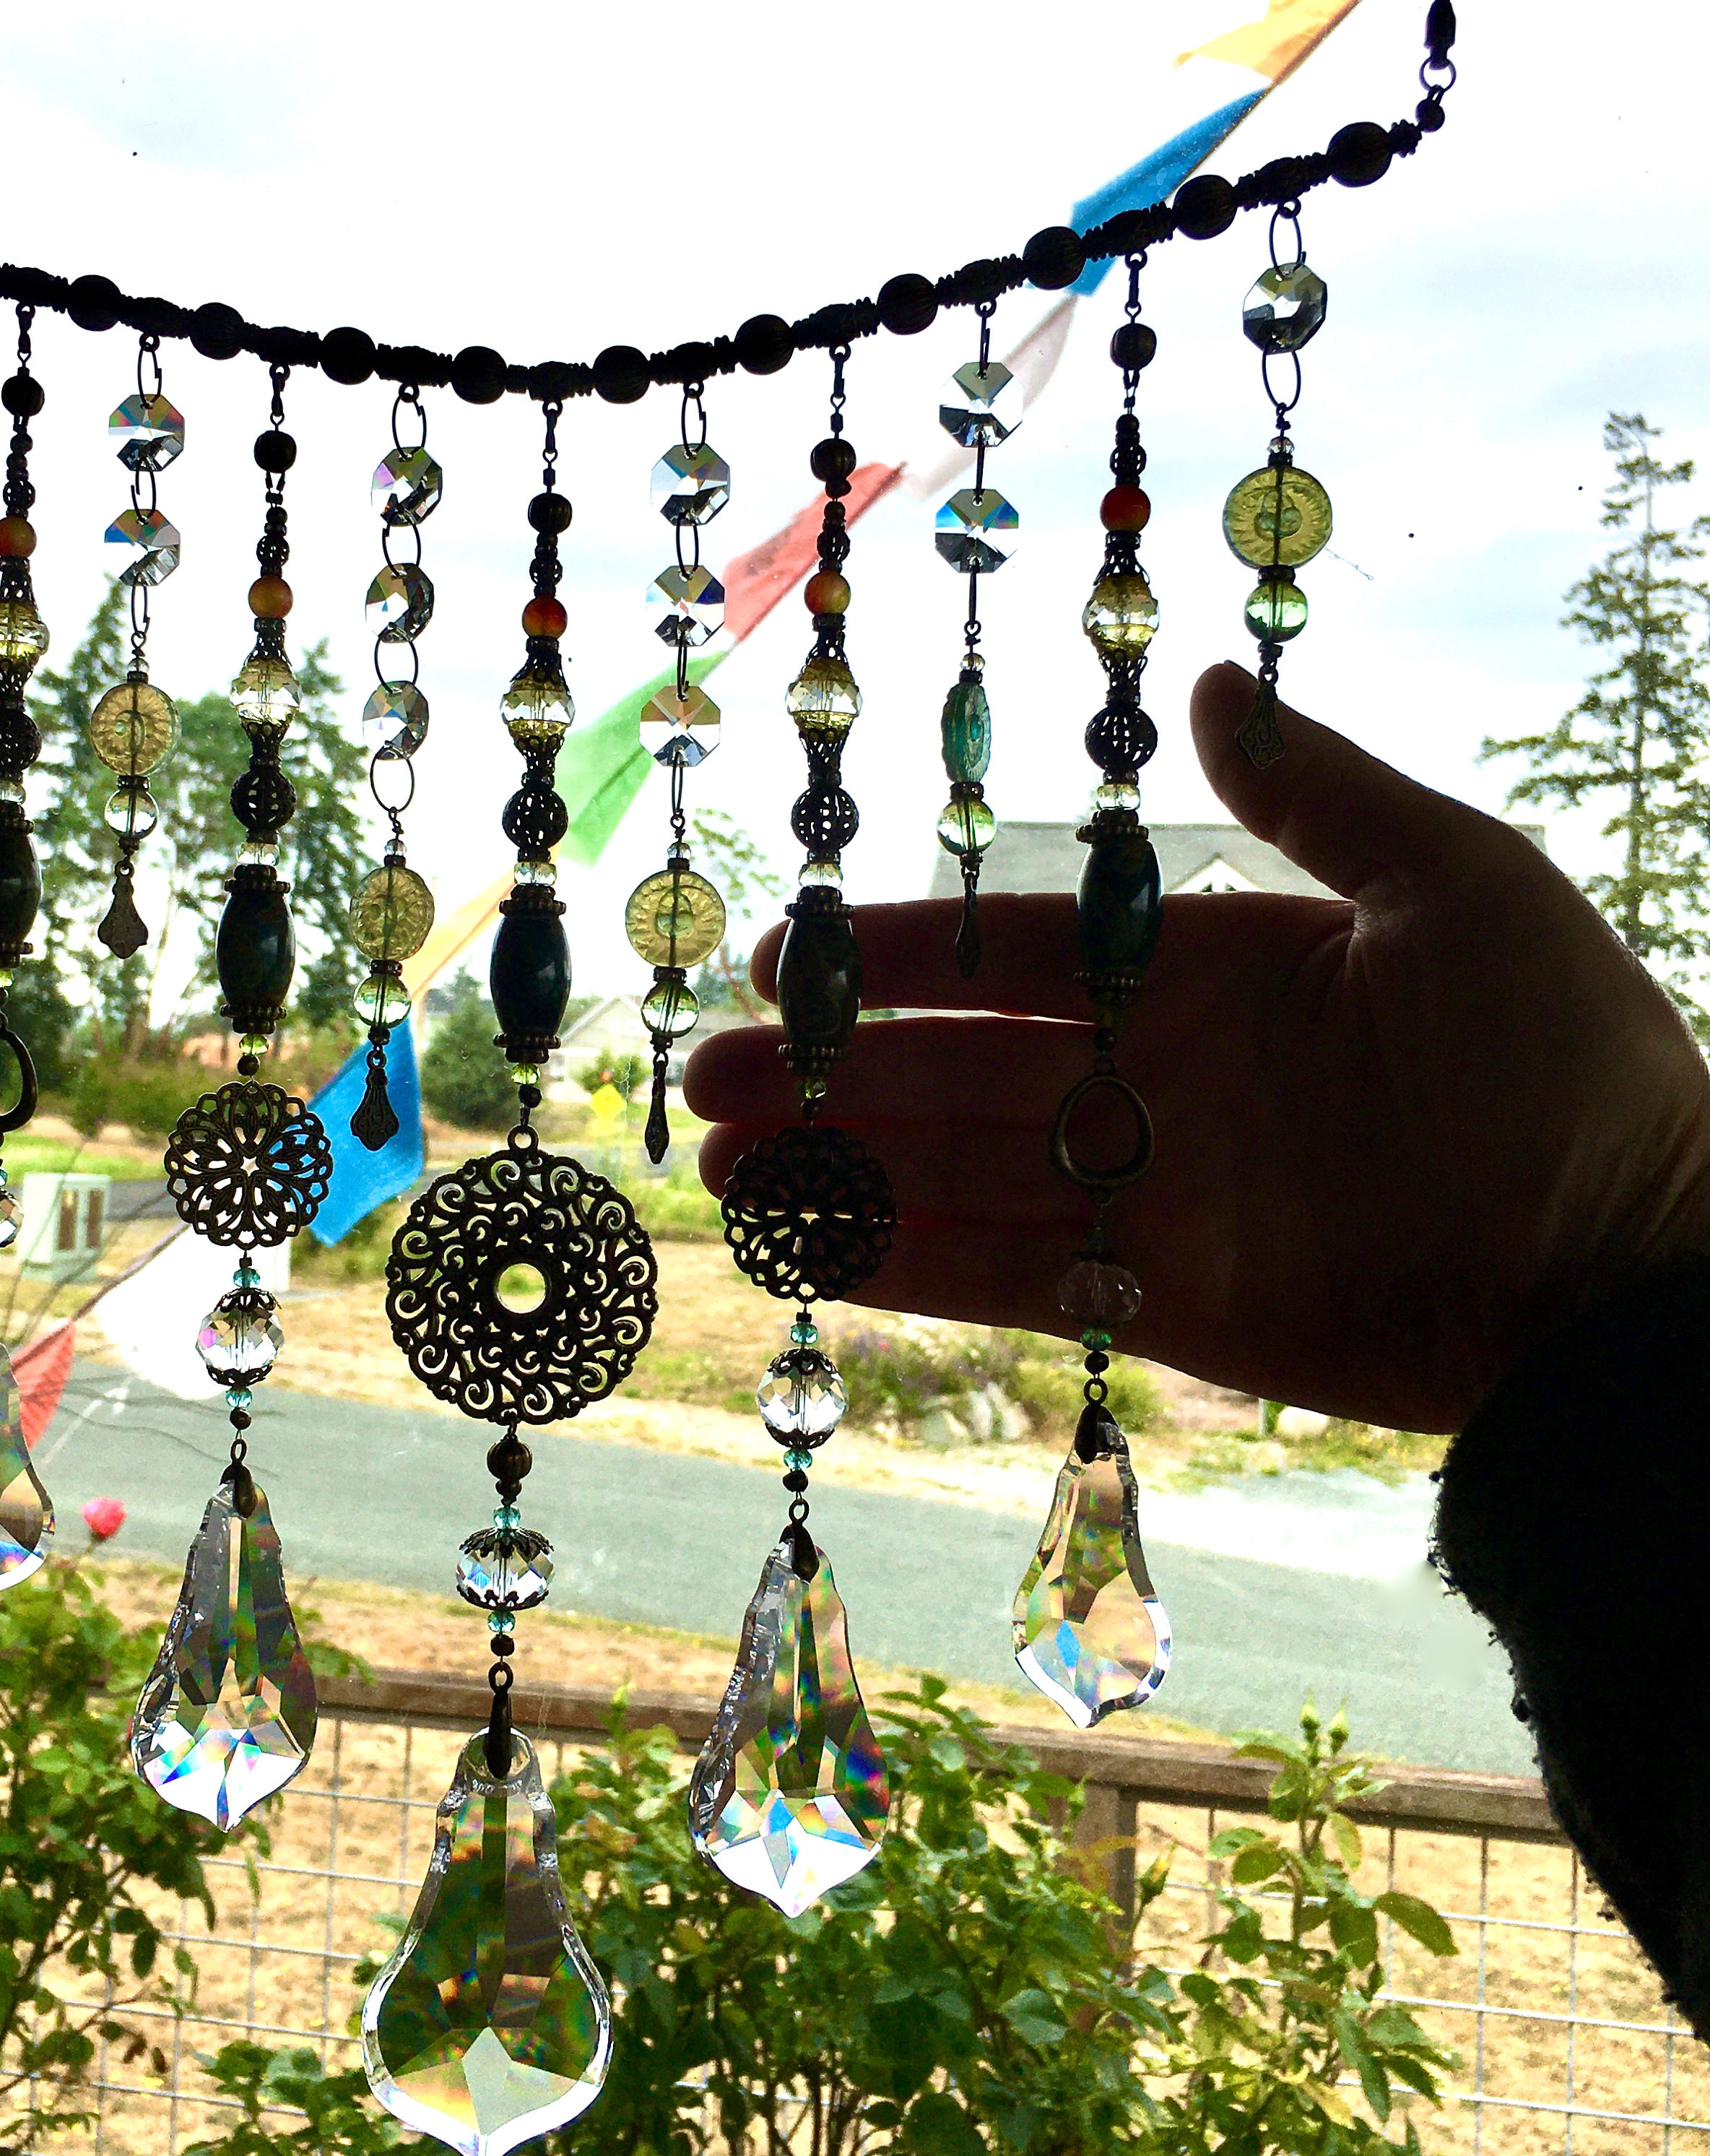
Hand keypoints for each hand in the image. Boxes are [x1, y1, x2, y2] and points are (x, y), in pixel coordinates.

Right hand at [685, 662, 1709, 1433]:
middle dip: (832, 1075)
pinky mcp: (1159, 1303)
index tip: (788, 954)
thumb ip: (1317, 792)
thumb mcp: (1454, 884)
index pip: (1017, 955)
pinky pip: (1006, 1278)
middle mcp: (1158, 1080)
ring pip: (957, 1177)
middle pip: (955, 1074)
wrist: (1636, 1269)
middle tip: (708, 1078)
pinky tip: (803, 1251)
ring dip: (839, 1174)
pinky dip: (903, 1265)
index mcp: (1212, 969)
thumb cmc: (1568, 1059)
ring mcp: (1150, 1196)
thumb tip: (1211, 683)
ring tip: (717, 1170)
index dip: (900, 957)